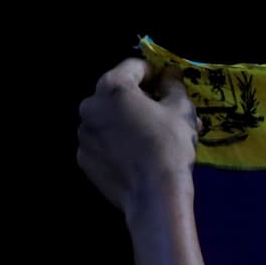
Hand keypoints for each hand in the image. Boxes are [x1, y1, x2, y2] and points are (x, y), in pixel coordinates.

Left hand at [78, 58, 200, 218]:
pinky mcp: (84, 159)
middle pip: (118, 94)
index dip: (155, 74)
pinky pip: (103, 143)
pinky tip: (136, 157)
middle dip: (141, 101)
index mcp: (113, 87)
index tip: (168, 86)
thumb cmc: (169, 146)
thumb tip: (170, 76)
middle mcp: (90, 106)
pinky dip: (117, 145)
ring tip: (152, 140)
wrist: (154, 197)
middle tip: (164, 116)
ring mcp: (84, 135)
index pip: (134, 67)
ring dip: (128, 123)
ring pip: (109, 120)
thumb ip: (174, 85)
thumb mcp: (181, 110)